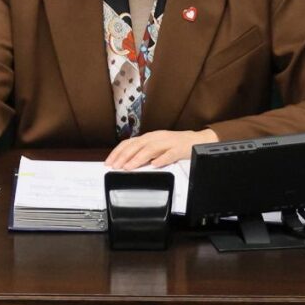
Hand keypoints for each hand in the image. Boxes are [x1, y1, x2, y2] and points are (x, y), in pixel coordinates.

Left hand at [104, 129, 218, 169]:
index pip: (129, 143)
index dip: (118, 152)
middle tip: (115, 166)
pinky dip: (162, 159)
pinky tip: (155, 164)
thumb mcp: (155, 146)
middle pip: (137, 145)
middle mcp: (156, 138)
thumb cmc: (173, 145)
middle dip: (124, 156)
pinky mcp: (179, 149)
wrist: (195, 140)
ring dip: (138, 158)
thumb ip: (142, 152)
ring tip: (129, 167)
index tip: (109, 162)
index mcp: (149, 137)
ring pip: (150, 149)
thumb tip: (124, 162)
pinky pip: (169, 154)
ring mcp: (168, 143)